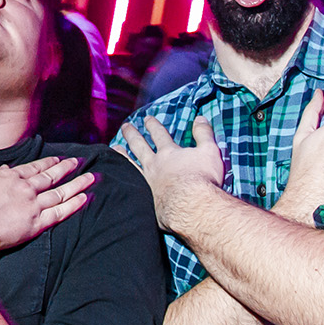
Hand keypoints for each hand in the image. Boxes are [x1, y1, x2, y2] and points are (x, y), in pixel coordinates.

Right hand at [0, 156, 95, 253]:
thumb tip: (4, 168)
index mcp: (8, 177)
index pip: (32, 168)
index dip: (46, 163)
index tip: (57, 159)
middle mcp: (24, 188)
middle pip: (49, 176)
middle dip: (65, 168)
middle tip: (79, 162)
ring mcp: (31, 205)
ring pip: (59, 192)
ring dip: (77, 183)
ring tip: (91, 177)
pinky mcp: (35, 223)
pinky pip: (59, 213)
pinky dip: (73, 205)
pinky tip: (85, 198)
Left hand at [118, 117, 225, 234]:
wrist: (191, 206)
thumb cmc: (202, 178)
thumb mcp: (209, 151)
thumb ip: (204, 134)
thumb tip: (199, 118)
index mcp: (169, 153)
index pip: (159, 135)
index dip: (153, 125)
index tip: (147, 118)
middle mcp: (154, 166)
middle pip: (139, 146)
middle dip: (132, 134)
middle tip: (125, 127)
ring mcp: (147, 182)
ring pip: (130, 164)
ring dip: (122, 155)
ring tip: (114, 148)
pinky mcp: (146, 200)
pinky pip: (130, 186)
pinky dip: (123, 179)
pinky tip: (118, 179)